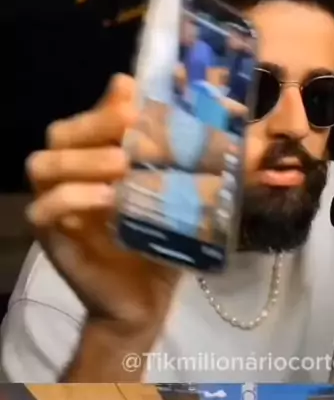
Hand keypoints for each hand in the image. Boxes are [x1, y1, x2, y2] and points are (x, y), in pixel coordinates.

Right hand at [25, 74, 181, 328]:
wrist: (144, 303)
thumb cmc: (159, 248)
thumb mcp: (179, 202)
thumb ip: (191, 164)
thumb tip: (224, 122)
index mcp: (95, 163)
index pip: (87, 118)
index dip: (106, 104)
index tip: (136, 96)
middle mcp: (69, 178)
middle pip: (60, 133)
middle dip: (95, 123)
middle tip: (129, 122)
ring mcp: (56, 208)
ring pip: (43, 165)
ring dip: (82, 159)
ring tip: (120, 165)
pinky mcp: (52, 238)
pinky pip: (45, 210)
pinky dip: (73, 198)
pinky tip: (106, 199)